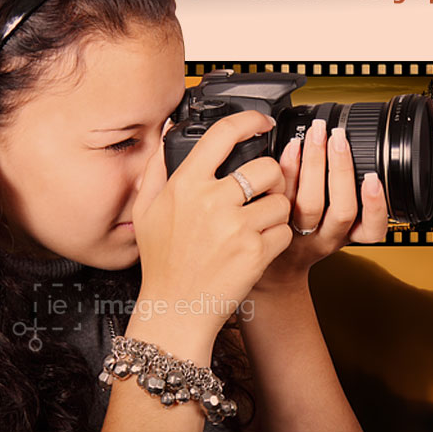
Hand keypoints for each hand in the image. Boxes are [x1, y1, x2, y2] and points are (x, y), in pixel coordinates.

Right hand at [131, 111, 291, 339]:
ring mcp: (236, 227)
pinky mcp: (256, 252)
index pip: (223, 135)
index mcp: (186, 185)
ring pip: (282, 200)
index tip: (261, 122)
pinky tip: (258, 247)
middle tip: (263, 192)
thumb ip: (157, 167)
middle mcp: (212, 201)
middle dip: (272, 179)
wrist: (176, 311)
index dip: (249, 120)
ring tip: (257, 224)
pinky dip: (277, 238)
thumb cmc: (163, 262)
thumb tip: (168, 128)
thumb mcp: (147, 211)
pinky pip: (285, 230)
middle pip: (267, 167)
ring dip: (276, 211)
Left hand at [253, 119, 388, 291]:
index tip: (373, 178)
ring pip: (310, 203)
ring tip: (317, 135)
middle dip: (342, 170)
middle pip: (341, 210)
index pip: (372, 228)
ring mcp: (300, 231)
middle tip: (339, 138)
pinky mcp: (275, 222)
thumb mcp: (336, 226)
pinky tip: (291, 147)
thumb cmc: (308, 242)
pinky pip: (282, 195)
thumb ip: (345, 196)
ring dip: (315, 164)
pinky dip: (288, 167)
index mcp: (348, 235)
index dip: (375, 205)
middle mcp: (326, 236)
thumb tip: (345, 147)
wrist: (275, 268)